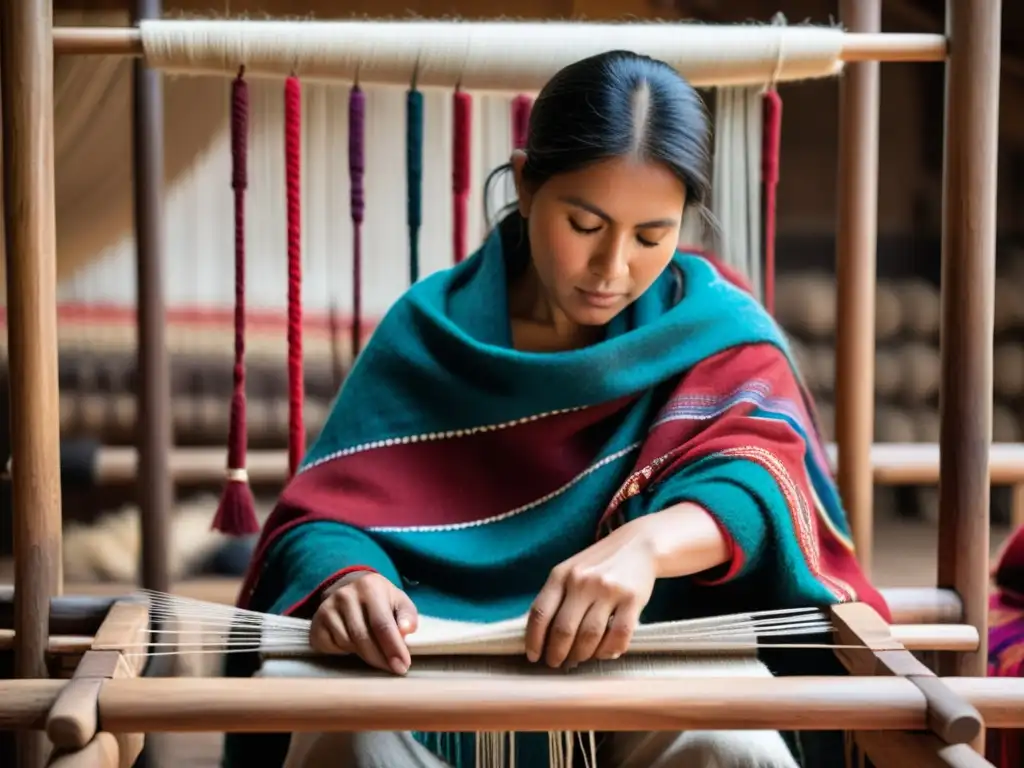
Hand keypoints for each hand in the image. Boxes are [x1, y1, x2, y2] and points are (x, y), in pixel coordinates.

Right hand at [309, 571, 418, 674]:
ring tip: (374, 651)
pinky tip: (353, 645)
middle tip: (393, 669)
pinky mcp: (315, 623)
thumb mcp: (398, 601)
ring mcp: (327, 608)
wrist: (349, 588)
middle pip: (363, 638)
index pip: (382, 624)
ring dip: (364, 654)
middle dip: (380, 658)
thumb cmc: (380, 599)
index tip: (402, 666)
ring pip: (348, 644)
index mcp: (370, 587)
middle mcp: (345, 595)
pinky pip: (331, 647)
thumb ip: (407, 615)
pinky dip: (344, 652)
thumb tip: (406, 631)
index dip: (393, 648)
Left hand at [525, 521, 656, 668]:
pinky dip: (609, 650)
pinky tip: (604, 652)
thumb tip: (540, 636)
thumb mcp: (570, 571)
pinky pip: (618, 635)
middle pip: (563, 629)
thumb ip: (556, 596)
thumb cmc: (598, 564)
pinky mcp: (632, 598)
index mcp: (561, 574)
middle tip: (557, 663)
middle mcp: (582, 581)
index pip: (540, 612)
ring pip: (589, 636)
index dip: (534, 640)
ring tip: (579, 659)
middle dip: (557, 653)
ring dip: (581, 654)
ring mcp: (608, 589)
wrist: (638, 545)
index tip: (534, 657)